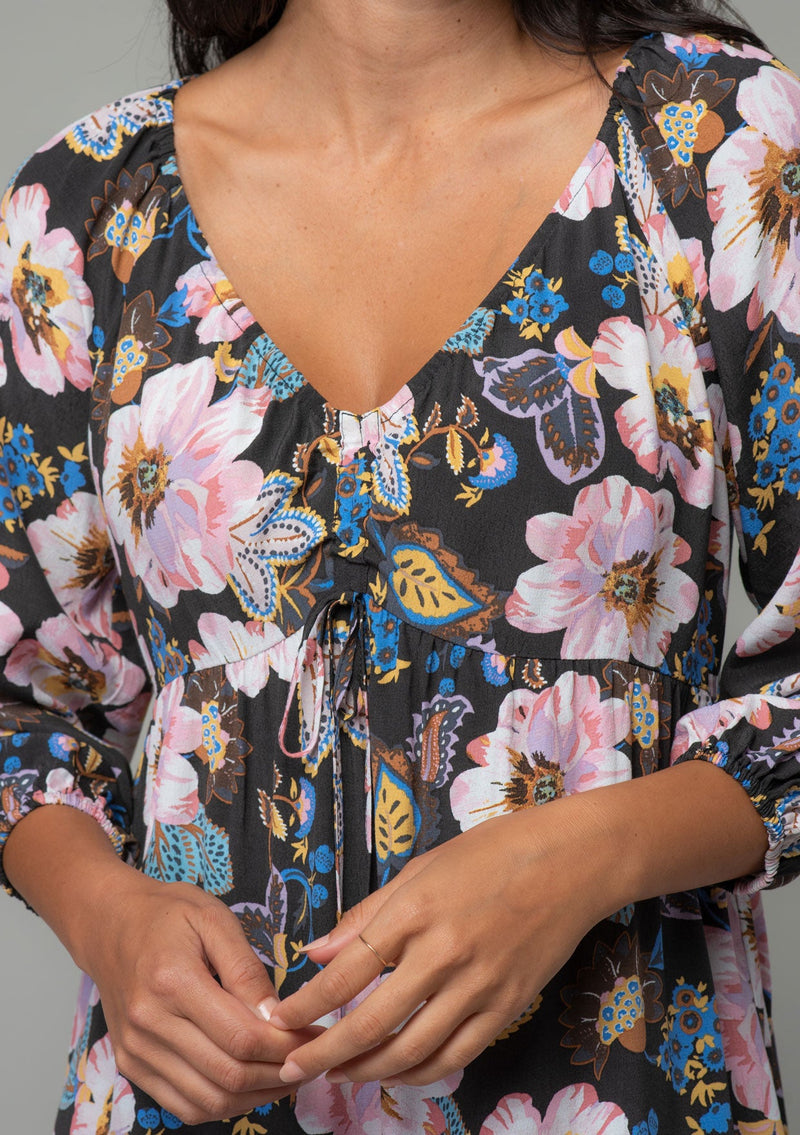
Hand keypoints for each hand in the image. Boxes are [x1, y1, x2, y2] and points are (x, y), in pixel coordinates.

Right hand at [78, 870, 317, 1124]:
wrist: (109, 923)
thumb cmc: (166, 914)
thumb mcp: (214, 919)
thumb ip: (246, 969)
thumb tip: (276, 1016)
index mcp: (173, 982)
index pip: (240, 1037)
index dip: (285, 1045)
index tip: (313, 1035)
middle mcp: (150, 1024)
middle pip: (227, 1075)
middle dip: (278, 1073)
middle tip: (309, 1057)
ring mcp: (136, 1051)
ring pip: (207, 1100)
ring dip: (255, 1096)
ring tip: (287, 1075)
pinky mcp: (130, 1065)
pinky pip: (183, 1105)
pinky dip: (222, 1104)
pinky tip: (249, 1084)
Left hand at [267, 799, 615, 1087]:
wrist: (570, 862)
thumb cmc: (490, 854)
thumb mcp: (420, 869)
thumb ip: (368, 916)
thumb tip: (318, 952)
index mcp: (414, 912)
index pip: (344, 974)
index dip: (304, 1005)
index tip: (277, 1020)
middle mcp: (443, 954)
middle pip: (370, 1024)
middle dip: (323, 1054)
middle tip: (292, 1067)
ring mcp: (479, 985)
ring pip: (411, 1051)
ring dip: (367, 1071)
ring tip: (339, 1075)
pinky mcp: (508, 1006)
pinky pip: (456, 1054)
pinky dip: (420, 1072)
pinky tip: (397, 1072)